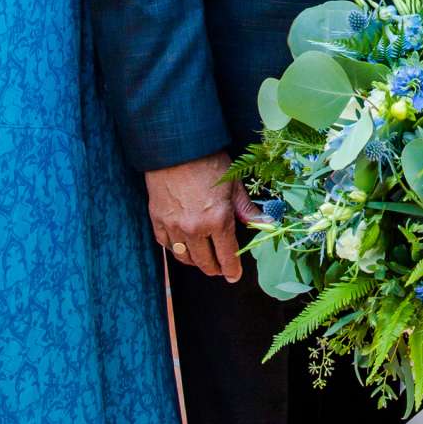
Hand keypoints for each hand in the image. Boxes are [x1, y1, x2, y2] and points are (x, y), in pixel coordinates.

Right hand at [145, 154, 251, 282]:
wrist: (176, 147)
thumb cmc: (208, 161)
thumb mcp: (233, 184)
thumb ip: (246, 209)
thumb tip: (265, 224)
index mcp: (218, 220)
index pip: (227, 256)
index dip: (232, 270)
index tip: (233, 276)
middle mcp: (195, 229)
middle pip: (205, 263)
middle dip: (215, 269)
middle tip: (220, 269)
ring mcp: (174, 226)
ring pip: (184, 258)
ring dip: (196, 262)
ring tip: (203, 260)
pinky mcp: (157, 220)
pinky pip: (166, 245)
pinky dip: (176, 249)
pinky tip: (183, 246)